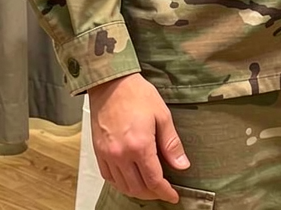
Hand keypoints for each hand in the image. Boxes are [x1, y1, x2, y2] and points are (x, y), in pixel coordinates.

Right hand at [88, 73, 189, 202]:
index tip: (173, 196)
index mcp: (140, 145)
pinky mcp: (98, 152)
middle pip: (137, 187)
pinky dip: (121, 183)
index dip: (165, 192)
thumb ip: (171, 144)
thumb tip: (182, 165)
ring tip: (150, 186)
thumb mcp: (162, 115)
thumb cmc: (137, 95)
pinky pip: (109, 177)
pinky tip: (130, 179)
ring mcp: (107, 155)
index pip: (154, 180)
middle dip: (153, 193)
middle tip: (164, 191)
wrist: (111, 84)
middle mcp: (121, 155)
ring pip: (122, 185)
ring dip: (137, 190)